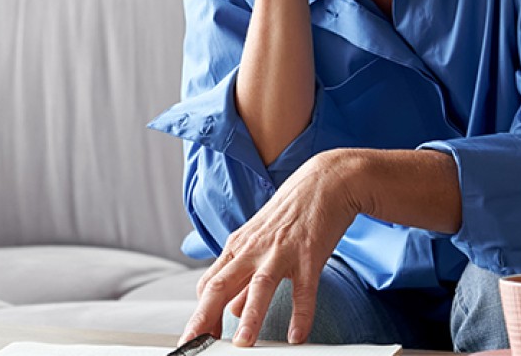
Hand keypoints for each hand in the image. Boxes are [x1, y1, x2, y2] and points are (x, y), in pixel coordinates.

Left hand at [179, 151, 365, 346]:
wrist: (324, 181)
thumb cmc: (290, 213)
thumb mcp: (259, 243)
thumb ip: (243, 278)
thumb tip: (231, 309)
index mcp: (238, 247)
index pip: (209, 284)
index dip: (200, 313)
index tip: (195, 338)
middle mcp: (253, 249)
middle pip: (221, 285)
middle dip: (205, 317)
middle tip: (195, 344)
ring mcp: (280, 251)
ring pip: (259, 286)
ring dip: (250, 317)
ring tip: (243, 344)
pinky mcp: (309, 254)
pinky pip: (304, 289)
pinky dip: (301, 314)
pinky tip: (297, 336)